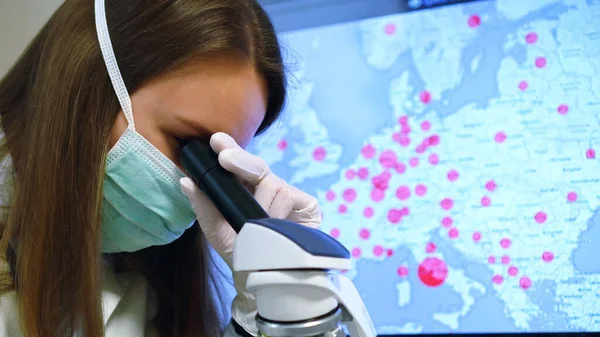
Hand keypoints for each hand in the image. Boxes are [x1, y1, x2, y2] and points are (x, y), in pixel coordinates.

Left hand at [179, 132, 321, 333]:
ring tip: (257, 226)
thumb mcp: (218, 232)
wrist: (269, 279)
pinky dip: (277, 211)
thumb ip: (203, 207)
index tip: (215, 141)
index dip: (229, 149)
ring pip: (271, 183)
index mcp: (246, 190)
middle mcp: (267, 188)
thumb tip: (186, 181)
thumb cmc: (244, 253)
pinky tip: (275, 224)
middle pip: (255, 166)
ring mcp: (287, 195)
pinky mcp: (307, 204)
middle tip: (224, 157)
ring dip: (259, 203)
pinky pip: (288, 196)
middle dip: (239, 159)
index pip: (237, 164)